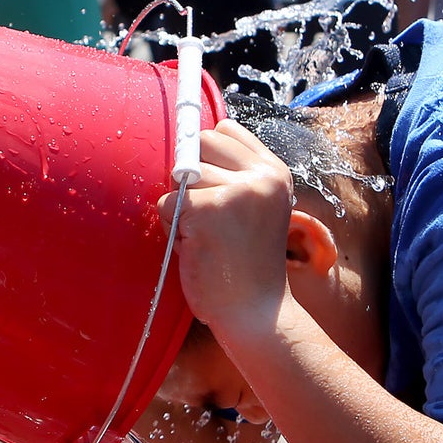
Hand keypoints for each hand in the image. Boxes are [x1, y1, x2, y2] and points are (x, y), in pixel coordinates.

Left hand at [156, 120, 296, 332]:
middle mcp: (260, 177)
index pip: (225, 130)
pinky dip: (170, 227)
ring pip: (180, 177)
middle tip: (208, 217)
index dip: (208, 153)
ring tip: (205, 237)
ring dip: (182, 208)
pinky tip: (194, 247)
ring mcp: (234, 192)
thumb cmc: (247, 266)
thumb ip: (235, 176)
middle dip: (192, 177)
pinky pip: (167, 203)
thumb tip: (188, 143)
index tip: (210, 183)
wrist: (255, 313)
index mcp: (275, 172)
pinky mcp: (205, 211)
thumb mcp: (257, 209)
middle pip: (199, 143)